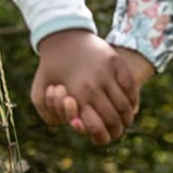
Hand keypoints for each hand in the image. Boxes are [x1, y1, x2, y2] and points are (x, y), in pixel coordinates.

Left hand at [39, 46, 154, 143]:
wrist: (62, 37)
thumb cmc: (50, 69)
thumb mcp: (39, 93)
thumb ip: (50, 115)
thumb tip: (75, 123)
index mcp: (76, 96)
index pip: (96, 128)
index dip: (99, 136)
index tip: (96, 132)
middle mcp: (93, 86)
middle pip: (114, 120)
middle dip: (115, 130)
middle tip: (115, 131)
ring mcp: (107, 73)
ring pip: (125, 106)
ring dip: (126, 118)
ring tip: (124, 121)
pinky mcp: (116, 63)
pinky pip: (131, 87)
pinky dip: (133, 101)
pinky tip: (131, 106)